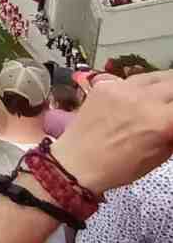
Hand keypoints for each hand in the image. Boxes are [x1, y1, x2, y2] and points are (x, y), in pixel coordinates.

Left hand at [53, 72, 172, 193]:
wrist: (78, 161)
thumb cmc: (122, 167)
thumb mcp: (160, 156)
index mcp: (160, 122)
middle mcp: (144, 99)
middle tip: (171, 108)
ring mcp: (123, 88)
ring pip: (159, 75)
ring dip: (168, 85)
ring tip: (166, 98)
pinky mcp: (107, 84)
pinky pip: (136, 79)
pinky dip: (146, 86)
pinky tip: (143, 97)